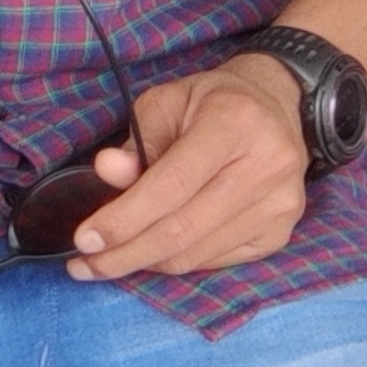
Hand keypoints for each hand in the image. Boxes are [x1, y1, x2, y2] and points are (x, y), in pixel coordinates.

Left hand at [66, 53, 309, 279]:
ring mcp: (279, 205)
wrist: (274, 105)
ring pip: (198, 253)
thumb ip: (138, 141)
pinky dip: (179, 260)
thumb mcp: (167, 103)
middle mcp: (266, 167)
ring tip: (110, 259)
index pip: (171, 186)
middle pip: (183, 230)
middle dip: (127, 253)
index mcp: (233, 123)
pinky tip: (154, 252)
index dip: (125, 218)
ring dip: (147, 262)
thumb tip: (107, 172)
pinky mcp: (281, 231)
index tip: (85, 240)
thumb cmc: (211, 101)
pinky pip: (217, 261)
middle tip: (87, 265)